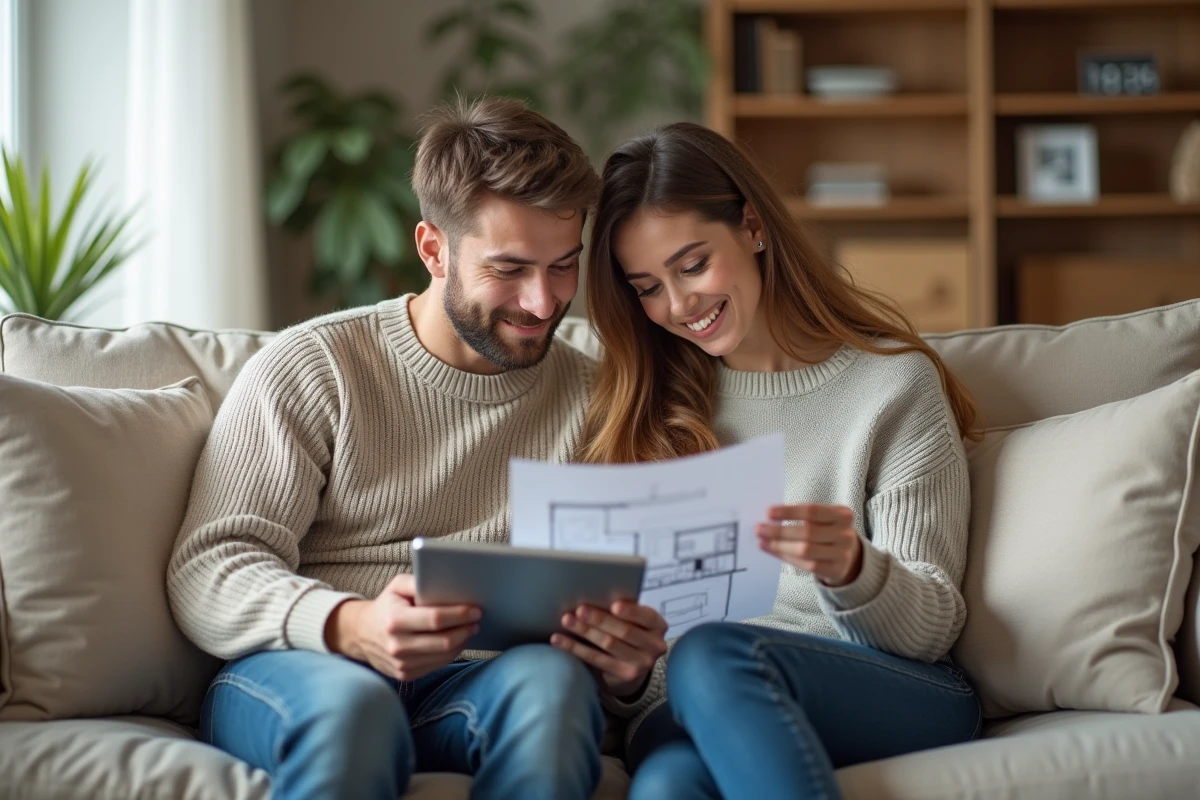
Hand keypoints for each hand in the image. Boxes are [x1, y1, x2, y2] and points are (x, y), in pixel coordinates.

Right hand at [325, 574, 479, 679]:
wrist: (361, 633)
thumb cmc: (387, 605)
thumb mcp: (397, 586)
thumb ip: (419, 581)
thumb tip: (446, 583)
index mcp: (395, 620)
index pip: (435, 619)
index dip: (459, 615)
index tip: (475, 610)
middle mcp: (396, 645)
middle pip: (443, 641)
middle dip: (465, 629)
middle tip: (477, 619)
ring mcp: (400, 663)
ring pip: (443, 656)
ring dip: (462, 642)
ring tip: (470, 628)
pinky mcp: (405, 674)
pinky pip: (437, 665)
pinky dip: (451, 653)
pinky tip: (456, 640)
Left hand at [550, 601, 667, 697]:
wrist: (634, 666)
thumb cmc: (629, 631)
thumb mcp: (634, 620)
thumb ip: (624, 610)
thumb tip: (594, 594)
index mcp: (658, 626)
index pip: (646, 616)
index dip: (631, 611)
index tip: (613, 605)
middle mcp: (654, 646)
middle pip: (624, 631)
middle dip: (600, 619)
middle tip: (580, 610)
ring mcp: (641, 664)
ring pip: (608, 644)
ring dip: (585, 631)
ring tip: (566, 620)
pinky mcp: (624, 675)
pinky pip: (596, 659)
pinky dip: (575, 648)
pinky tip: (559, 640)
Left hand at [757, 504, 862, 587]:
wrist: (849, 555)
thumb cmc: (828, 531)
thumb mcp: (823, 519)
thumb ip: (801, 516)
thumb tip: (769, 518)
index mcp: (843, 515)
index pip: (812, 511)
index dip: (789, 512)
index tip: (768, 513)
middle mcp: (846, 534)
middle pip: (808, 532)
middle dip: (780, 531)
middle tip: (759, 529)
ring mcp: (843, 554)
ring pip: (805, 550)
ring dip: (780, 545)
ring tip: (763, 541)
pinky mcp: (836, 570)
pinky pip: (807, 565)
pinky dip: (787, 557)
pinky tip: (773, 551)